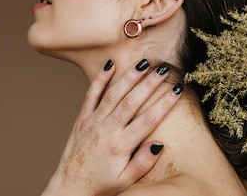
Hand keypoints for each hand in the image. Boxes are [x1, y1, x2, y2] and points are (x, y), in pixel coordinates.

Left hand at [41, 59, 183, 195]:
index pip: (148, 120)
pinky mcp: (82, 118)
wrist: (69, 187)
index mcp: (120, 146)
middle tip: (164, 69)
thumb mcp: (125, 180)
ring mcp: (93, 121)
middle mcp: (107, 130)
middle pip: (132, 101)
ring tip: (144, 62)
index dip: (165, 103)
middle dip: (149, 83)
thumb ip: (143, 163)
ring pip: (113, 93)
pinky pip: (91, 94)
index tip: (178, 90)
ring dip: (129, 76)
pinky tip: (110, 65)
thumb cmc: (101, 185)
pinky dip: (100, 78)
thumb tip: (159, 144)